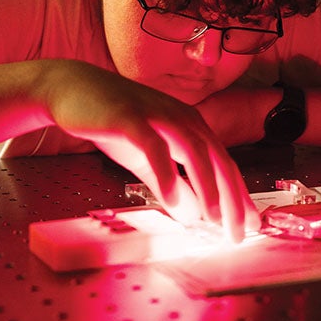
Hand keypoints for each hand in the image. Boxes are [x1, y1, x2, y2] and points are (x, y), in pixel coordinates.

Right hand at [36, 60, 259, 241]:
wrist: (70, 89)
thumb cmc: (113, 122)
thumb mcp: (146, 159)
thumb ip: (170, 184)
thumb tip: (192, 214)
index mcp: (190, 126)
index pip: (223, 164)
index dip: (239, 195)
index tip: (250, 225)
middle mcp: (181, 118)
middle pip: (217, 159)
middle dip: (232, 198)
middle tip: (238, 232)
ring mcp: (158, 115)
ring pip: (194, 151)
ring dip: (207, 186)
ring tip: (213, 219)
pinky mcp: (132, 117)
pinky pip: (155, 147)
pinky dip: (167, 173)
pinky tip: (174, 200)